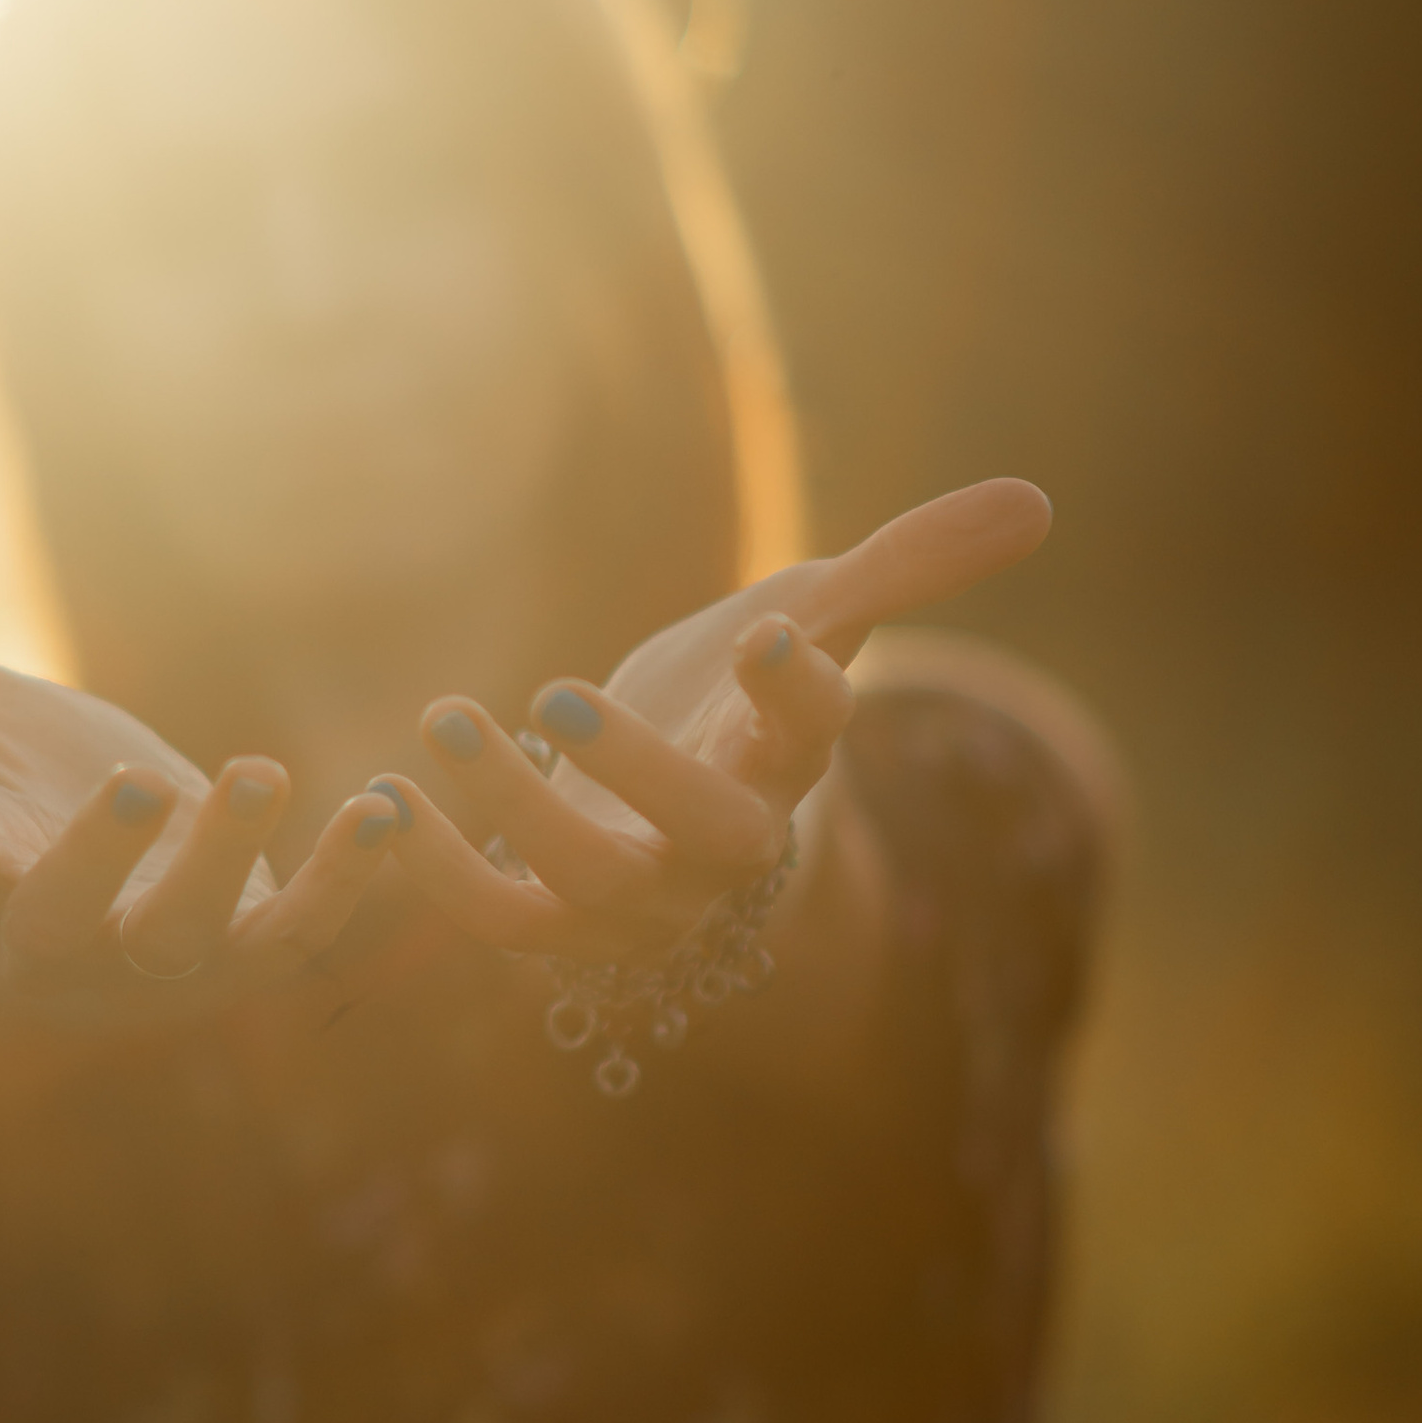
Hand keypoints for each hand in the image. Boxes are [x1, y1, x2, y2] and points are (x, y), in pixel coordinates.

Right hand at [0, 560, 400, 990]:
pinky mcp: (249, 951)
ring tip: (266, 770)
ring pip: (183, 934)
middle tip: (143, 781)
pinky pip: (299, 935)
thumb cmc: (24, 774)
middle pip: (57, 919)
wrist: (131, 853)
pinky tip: (390, 811)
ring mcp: (154, 954)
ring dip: (228, 863)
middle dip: (96, 861)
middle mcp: (55, 932)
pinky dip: (346, 883)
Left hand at [371, 478, 1052, 965]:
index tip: (771, 634)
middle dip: (637, 772)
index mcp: (788, 764)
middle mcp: (723, 846)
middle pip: (705, 838)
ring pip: (587, 883)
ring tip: (443, 718)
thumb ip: (914, 558)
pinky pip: (499, 922)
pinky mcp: (557, 923)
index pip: (813, 741)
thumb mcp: (824, 613)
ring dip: (511, 808)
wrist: (680, 813)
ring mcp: (640, 897)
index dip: (798, 696)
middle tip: (558, 686)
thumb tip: (1037, 499)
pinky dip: (440, 873)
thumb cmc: (750, 701)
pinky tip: (384, 798)